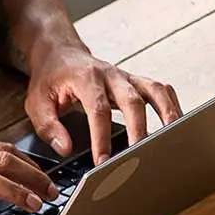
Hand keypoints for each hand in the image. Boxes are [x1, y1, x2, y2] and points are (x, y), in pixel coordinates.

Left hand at [26, 46, 182, 164]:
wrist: (59, 52)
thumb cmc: (50, 79)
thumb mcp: (37, 102)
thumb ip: (49, 126)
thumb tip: (65, 148)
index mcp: (85, 78)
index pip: (97, 109)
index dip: (101, 137)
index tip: (102, 161)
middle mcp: (110, 75)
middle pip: (132, 101)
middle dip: (138, 131)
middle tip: (139, 158)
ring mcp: (127, 77)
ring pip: (154, 91)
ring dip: (167, 115)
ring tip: (174, 140)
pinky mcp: (136, 82)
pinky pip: (160, 90)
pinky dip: (171, 105)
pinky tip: (178, 126)